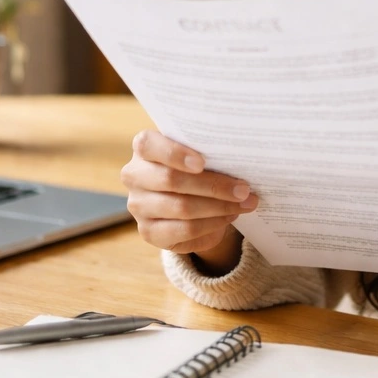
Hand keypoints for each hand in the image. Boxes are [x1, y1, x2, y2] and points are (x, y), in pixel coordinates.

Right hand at [121, 130, 256, 272]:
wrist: (185, 197)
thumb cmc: (195, 166)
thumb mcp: (198, 153)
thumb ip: (208, 151)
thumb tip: (240, 161)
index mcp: (143, 147)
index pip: (149, 145)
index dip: (175, 153)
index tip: (202, 162)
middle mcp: (134, 175)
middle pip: (171, 180)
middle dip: (213, 186)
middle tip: (243, 189)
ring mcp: (138, 205)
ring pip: (181, 208)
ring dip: (218, 207)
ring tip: (243, 204)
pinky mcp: (148, 232)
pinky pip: (184, 231)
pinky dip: (211, 225)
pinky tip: (229, 217)